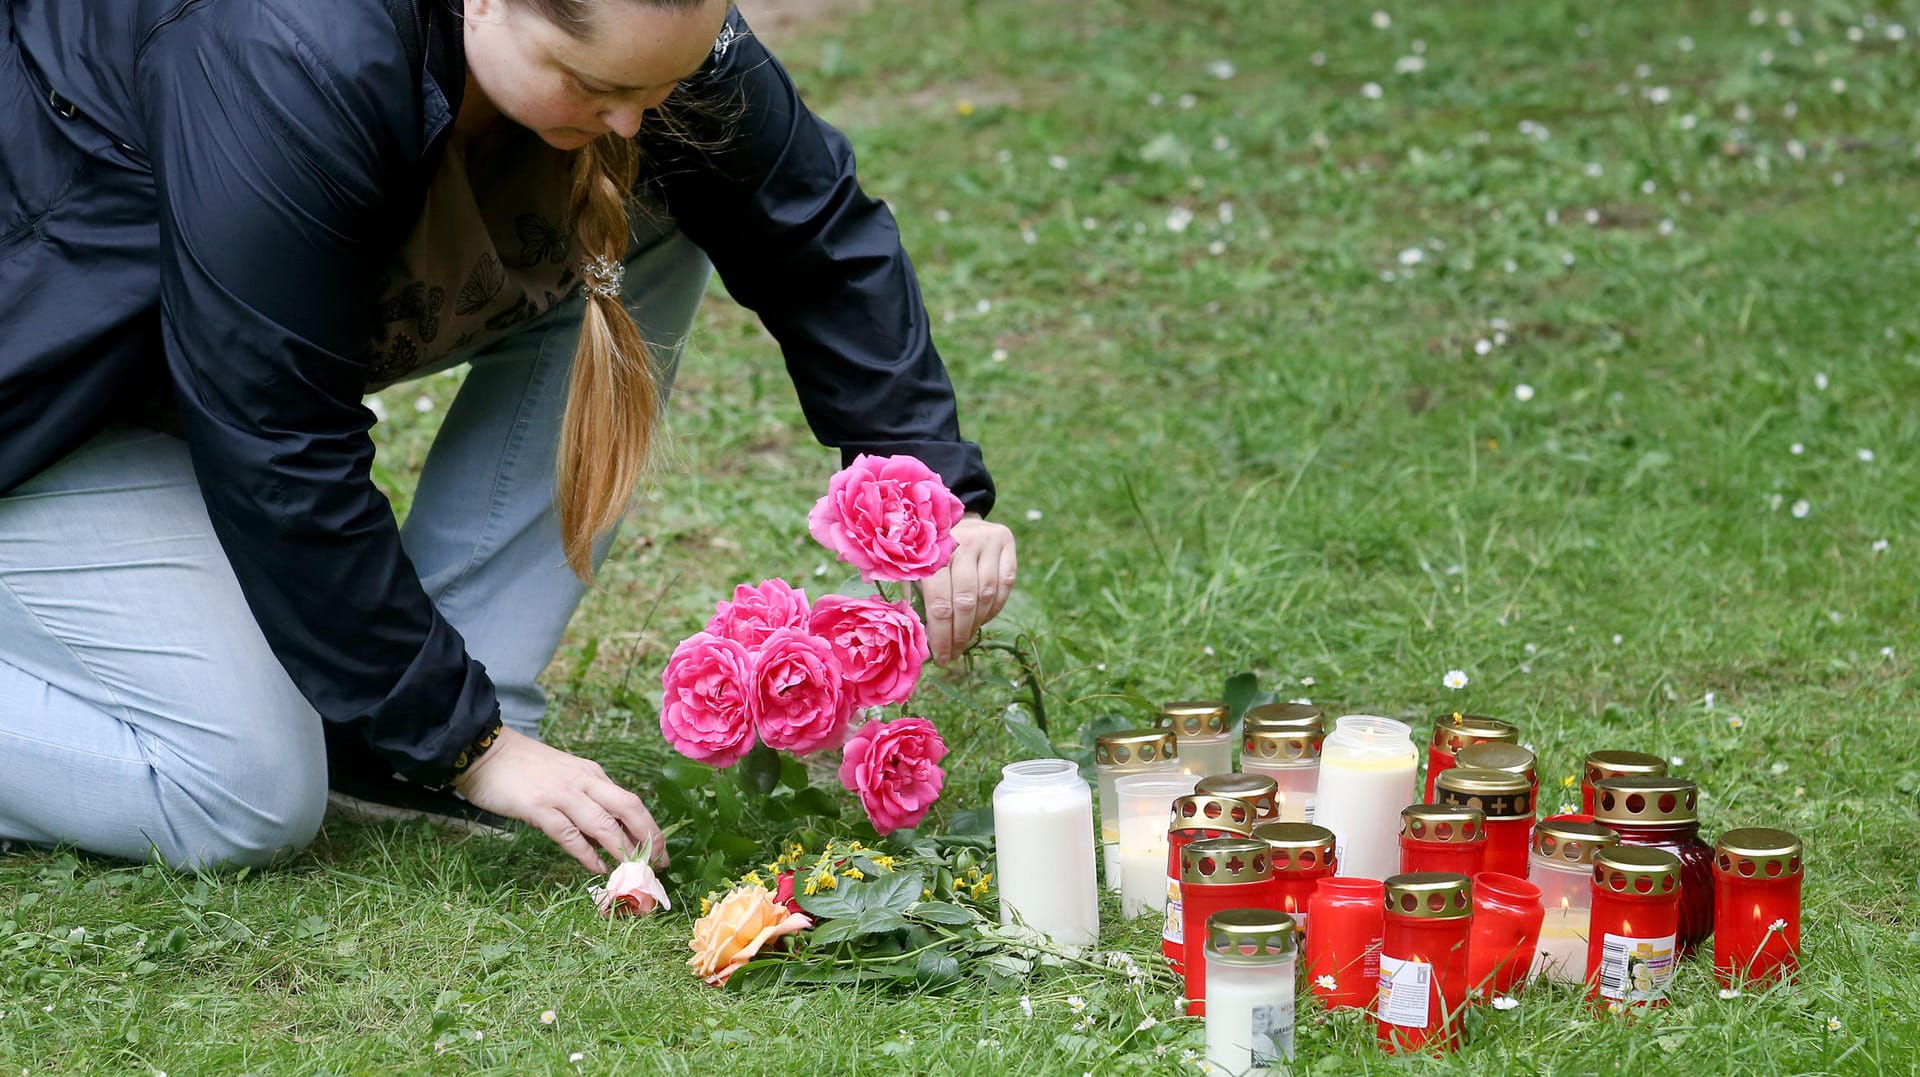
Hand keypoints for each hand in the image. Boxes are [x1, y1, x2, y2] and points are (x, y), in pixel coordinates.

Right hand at [451, 727, 667, 872]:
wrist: (485, 750)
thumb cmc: (524, 769)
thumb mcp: (565, 779)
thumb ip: (587, 802)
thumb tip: (608, 837)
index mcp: (593, 775)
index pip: (631, 802)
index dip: (651, 828)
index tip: (662, 852)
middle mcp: (584, 781)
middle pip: (629, 808)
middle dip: (649, 838)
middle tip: (659, 864)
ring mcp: (562, 793)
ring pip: (604, 823)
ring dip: (623, 850)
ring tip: (634, 872)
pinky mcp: (539, 807)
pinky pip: (569, 834)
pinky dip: (586, 853)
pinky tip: (597, 868)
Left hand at [919, 513, 1017, 664]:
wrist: (953, 517)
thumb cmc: (927, 551)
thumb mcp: (913, 567)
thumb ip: (912, 596)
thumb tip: (918, 640)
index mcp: (932, 550)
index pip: (939, 602)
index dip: (940, 635)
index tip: (939, 657)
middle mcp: (963, 540)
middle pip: (965, 601)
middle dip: (959, 635)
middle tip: (953, 655)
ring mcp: (987, 540)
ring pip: (987, 595)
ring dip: (976, 624)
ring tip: (965, 640)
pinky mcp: (1006, 542)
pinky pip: (1005, 585)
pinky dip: (994, 608)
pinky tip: (981, 620)